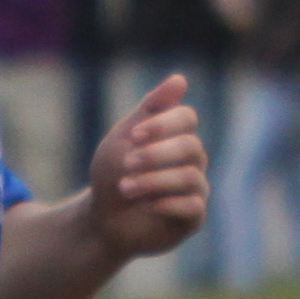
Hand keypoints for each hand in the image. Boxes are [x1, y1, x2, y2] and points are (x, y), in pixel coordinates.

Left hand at [87, 74, 209, 258]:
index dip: (162, 124)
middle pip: (191, 147)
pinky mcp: (194, 217)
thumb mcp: (125, 137)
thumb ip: (151, 108)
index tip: (134, 136)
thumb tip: (181, 79)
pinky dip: (167, 202)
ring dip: (153, 181)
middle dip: (155, 154)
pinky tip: (147, 205)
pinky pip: (193, 205)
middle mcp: (193, 161)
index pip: (187, 118)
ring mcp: (196, 189)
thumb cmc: (114, 175)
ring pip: (189, 176)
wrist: (103, 219)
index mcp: (177, 137)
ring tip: (125, 188)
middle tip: (126, 164)